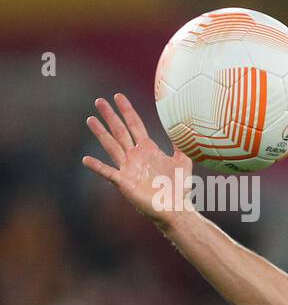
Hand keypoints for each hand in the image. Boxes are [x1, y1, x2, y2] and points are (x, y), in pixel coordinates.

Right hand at [82, 93, 192, 226]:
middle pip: (120, 131)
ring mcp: (128, 168)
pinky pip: (108, 172)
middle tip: (99, 101)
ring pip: (111, 146)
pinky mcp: (124, 183)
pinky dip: (97, 166)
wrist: (176, 208)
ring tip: (90, 119)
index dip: (127, 110)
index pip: (134, 125)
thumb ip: (181, 144)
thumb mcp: (183, 161)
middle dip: (110, 116)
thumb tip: (184, 126)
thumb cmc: (178, 187)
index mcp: (148, 149)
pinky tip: (86, 159)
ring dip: (101, 133)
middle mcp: (135, 156)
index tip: (118, 96)